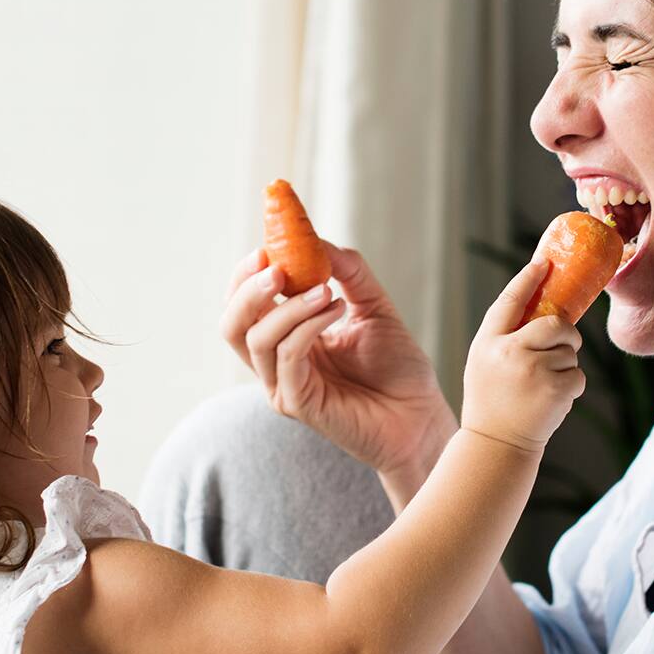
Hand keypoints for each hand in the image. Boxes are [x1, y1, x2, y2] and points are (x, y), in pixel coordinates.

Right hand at [220, 242, 458, 480]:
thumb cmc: (397, 367)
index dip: (245, 276)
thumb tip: (317, 238)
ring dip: (288, 306)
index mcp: (286, 339)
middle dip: (247, 290)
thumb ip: (347, 271)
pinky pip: (288, 357)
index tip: (265, 248)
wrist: (420, 414)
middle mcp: (277, 364)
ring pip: (257, 339)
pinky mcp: (297, 404)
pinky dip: (307, 326)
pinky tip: (335, 309)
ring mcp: (283, 386)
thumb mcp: (372, 305)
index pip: (245, 306)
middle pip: (233, 324)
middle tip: (276, 266)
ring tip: (326, 289)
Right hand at [459, 261, 584, 453]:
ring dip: (566, 366)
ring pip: (570, 351)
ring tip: (544, 386)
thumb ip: (507, 337)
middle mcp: (508, 352)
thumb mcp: (486, 363)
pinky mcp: (553, 390)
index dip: (528, 279)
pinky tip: (552, 399)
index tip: (545, 263)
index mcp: (488, 342)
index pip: (511, 301)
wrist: (496, 445)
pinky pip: (578, 375)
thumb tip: (545, 309)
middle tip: (562, 347)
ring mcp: (532, 371)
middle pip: (555, 323)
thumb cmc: (493, 401)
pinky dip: (572, 387)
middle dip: (566, 334)